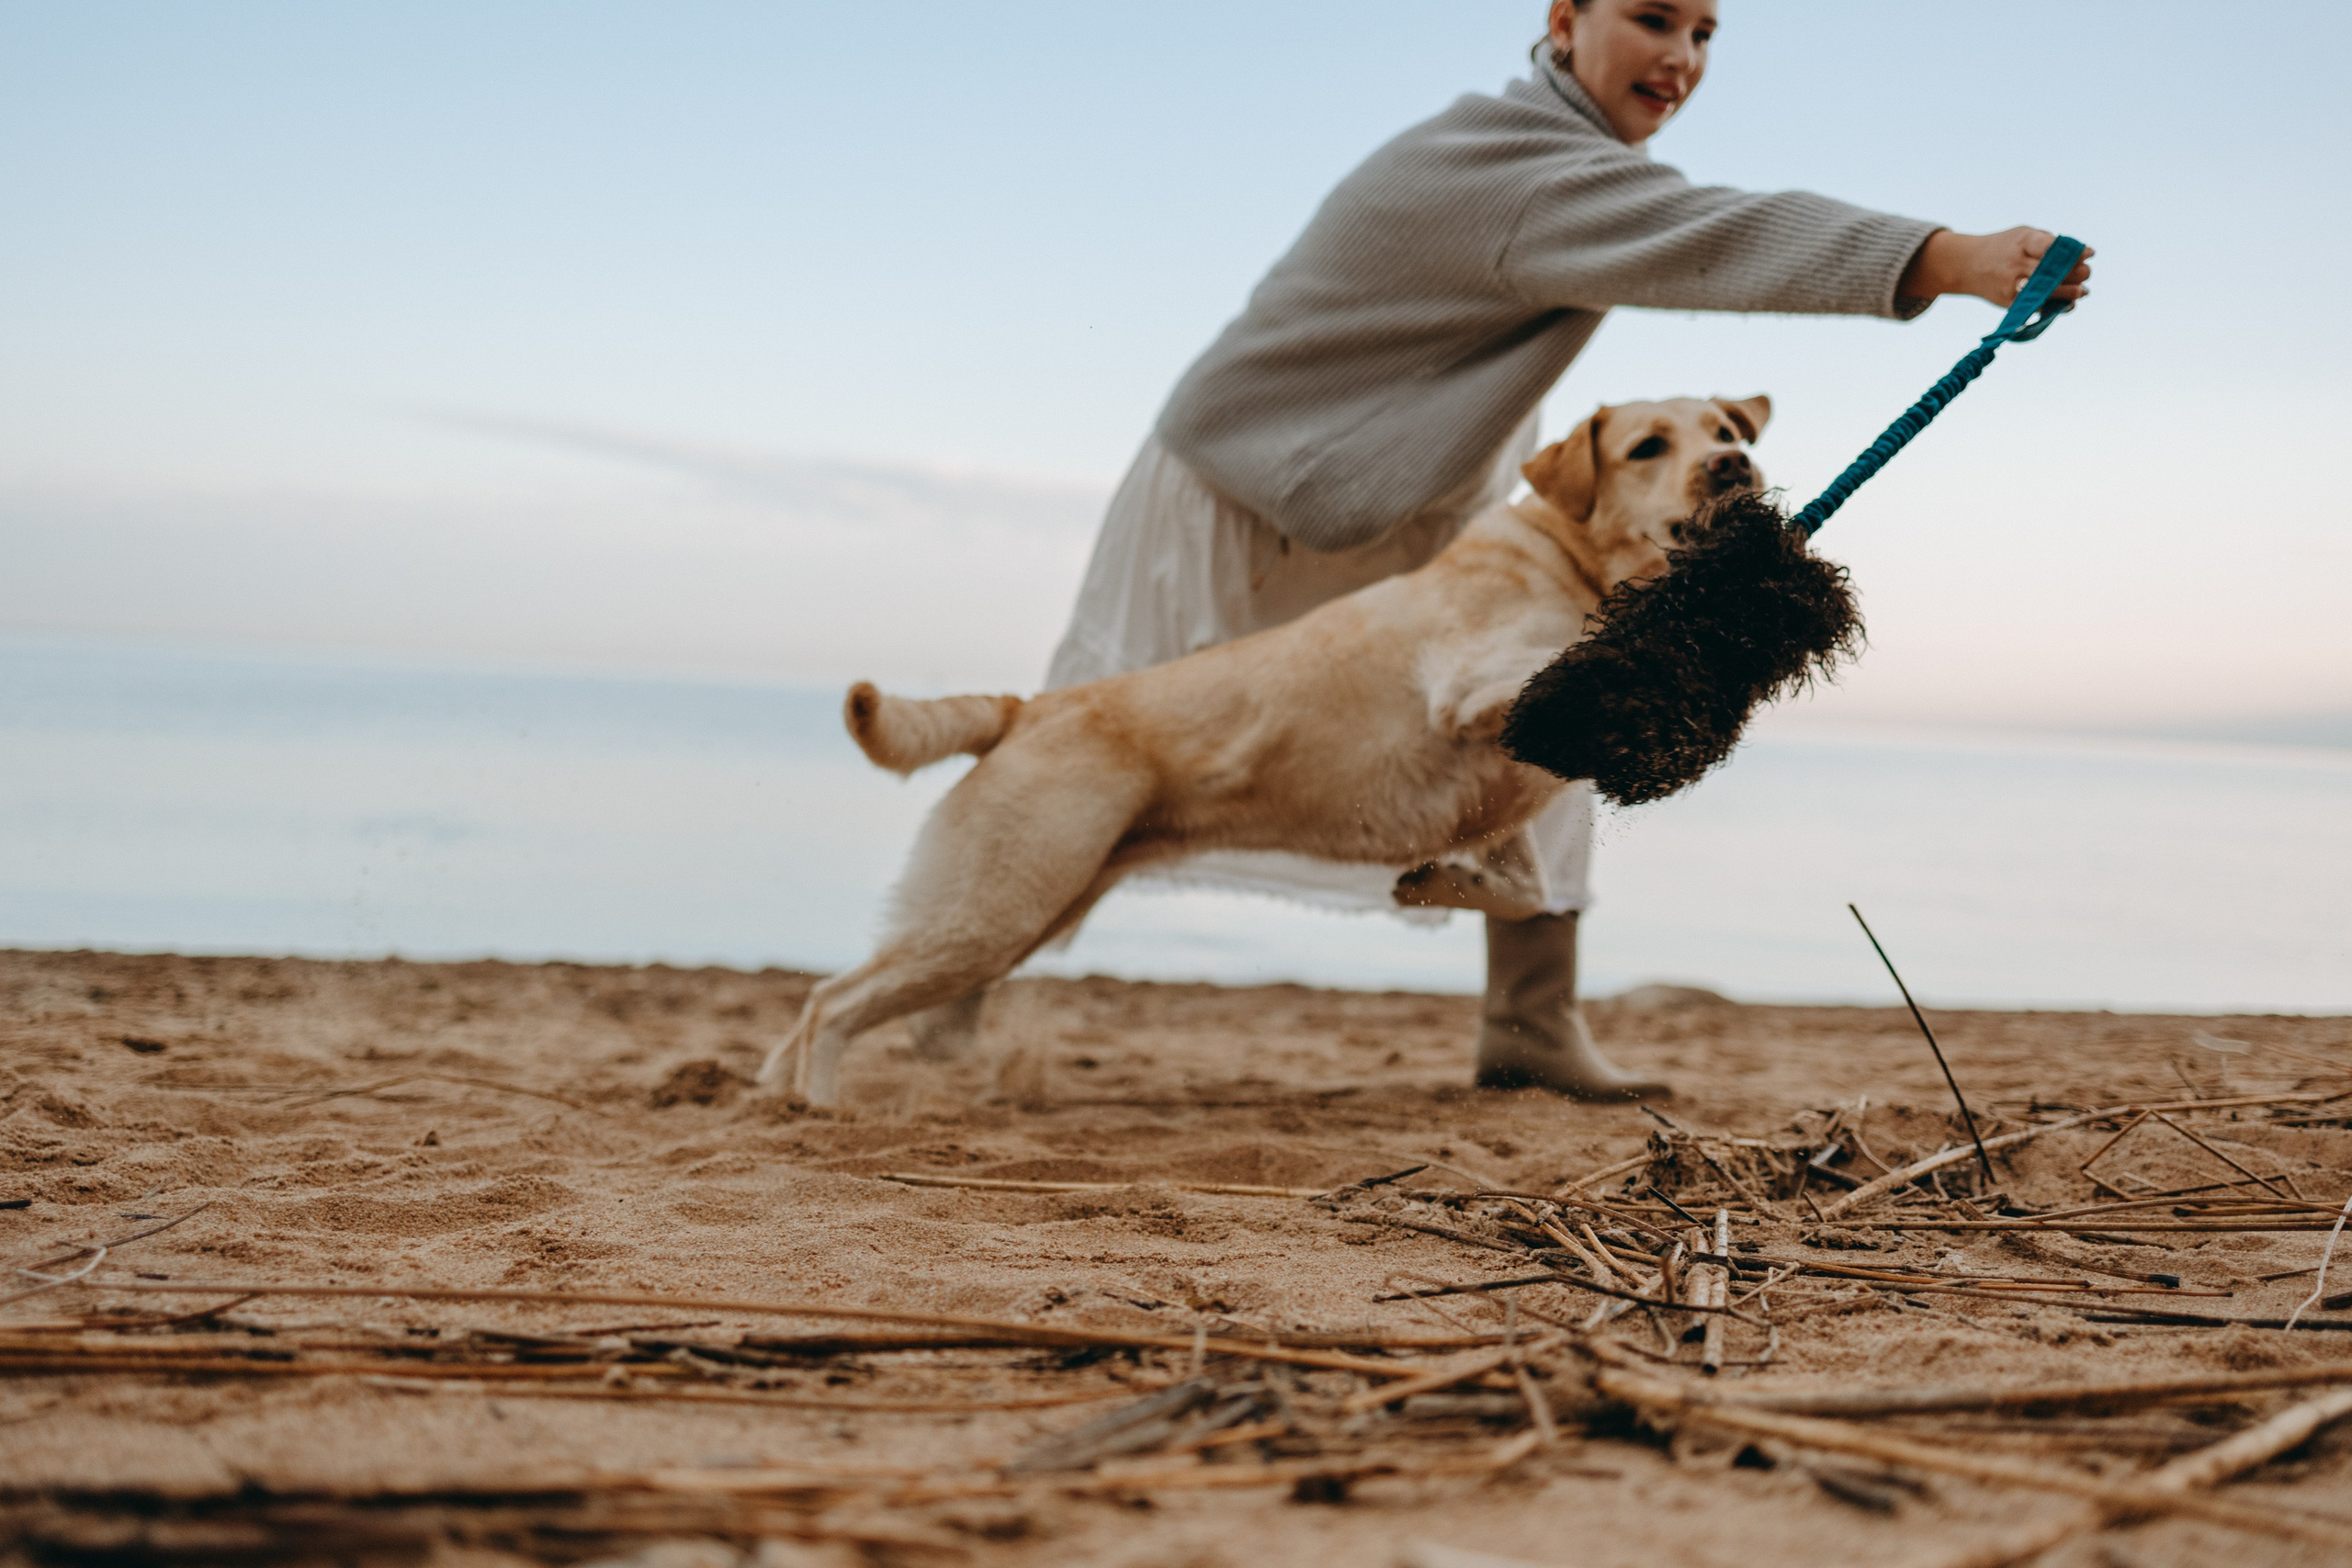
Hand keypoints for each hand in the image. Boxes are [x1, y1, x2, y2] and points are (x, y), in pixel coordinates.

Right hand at [1899, 227, 2093, 308]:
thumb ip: (2049, 243)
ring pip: (2050, 291)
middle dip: (2077, 273)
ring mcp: (2013, 285)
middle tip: (2086, 272)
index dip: (2074, 252)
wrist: (1966, 265)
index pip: (2053, 247)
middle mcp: (2017, 263)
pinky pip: (2039, 307)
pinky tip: (2068, 304)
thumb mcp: (2023, 235)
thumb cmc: (2004, 247)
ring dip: (2071, 292)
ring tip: (2082, 291)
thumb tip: (2082, 256)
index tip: (2089, 254)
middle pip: (2055, 271)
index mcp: (2022, 242)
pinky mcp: (2010, 302)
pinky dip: (2057, 306)